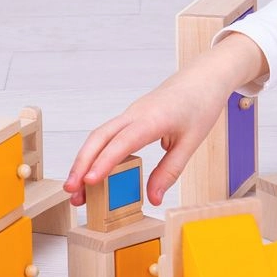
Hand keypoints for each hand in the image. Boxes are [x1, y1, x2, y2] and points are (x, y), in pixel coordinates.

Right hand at [64, 33, 266, 206]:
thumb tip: (154, 198)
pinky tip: (95, 174)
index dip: (104, 162)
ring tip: (79, 191)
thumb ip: (170, 171)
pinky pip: (109, 136)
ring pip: (100, 137)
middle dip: (81, 165)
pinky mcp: (131, 118)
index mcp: (152, 119)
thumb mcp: (191, 142)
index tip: (89, 181)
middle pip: (99, 138)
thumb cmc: (200, 104)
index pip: (122, 142)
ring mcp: (131, 115)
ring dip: (86, 161)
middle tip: (72, 192)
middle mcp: (135, 114)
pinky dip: (98, 154)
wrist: (204, 78)